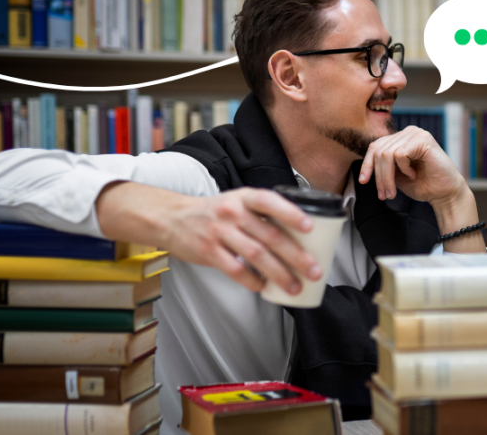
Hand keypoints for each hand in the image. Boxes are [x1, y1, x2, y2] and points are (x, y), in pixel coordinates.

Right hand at [97, 182, 320, 294]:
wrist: (172, 218)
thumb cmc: (213, 212)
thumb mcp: (237, 201)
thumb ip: (262, 214)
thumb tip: (298, 235)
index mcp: (244, 197)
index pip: (270, 202)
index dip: (291, 214)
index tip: (310, 227)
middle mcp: (233, 213)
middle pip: (270, 236)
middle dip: (296, 256)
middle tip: (314, 270)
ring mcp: (220, 232)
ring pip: (256, 256)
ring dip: (279, 274)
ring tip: (295, 286)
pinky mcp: (209, 252)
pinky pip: (236, 270)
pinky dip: (253, 281)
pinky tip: (264, 288)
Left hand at [358, 126, 466, 208]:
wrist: (445, 194)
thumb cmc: (424, 185)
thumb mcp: (396, 176)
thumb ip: (383, 167)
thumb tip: (365, 167)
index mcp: (401, 139)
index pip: (375, 147)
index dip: (367, 164)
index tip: (363, 181)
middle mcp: (408, 132)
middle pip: (379, 151)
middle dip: (378, 176)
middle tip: (384, 195)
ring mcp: (416, 133)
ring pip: (387, 154)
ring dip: (387, 177)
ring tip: (394, 192)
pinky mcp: (423, 139)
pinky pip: (400, 154)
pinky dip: (403, 169)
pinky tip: (414, 174)